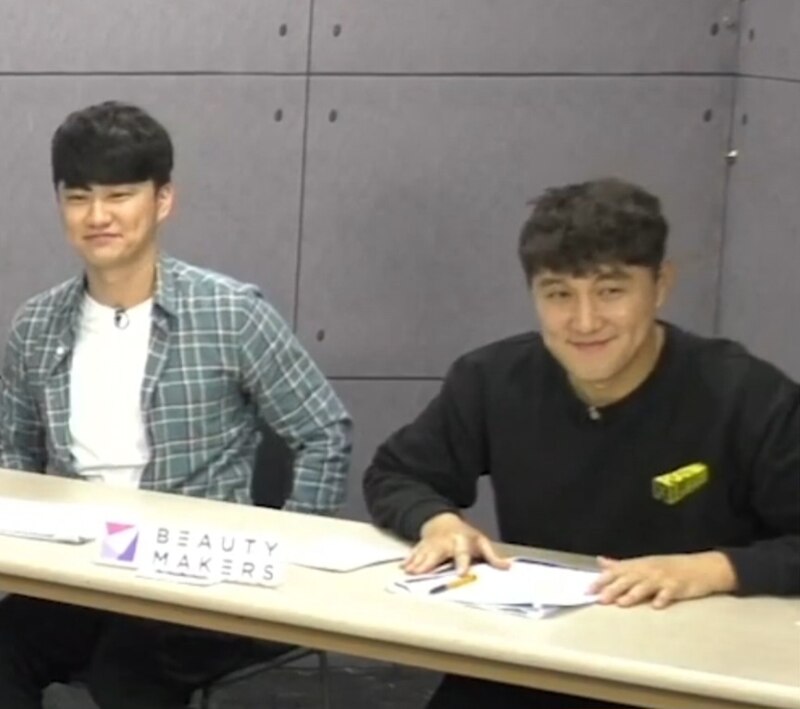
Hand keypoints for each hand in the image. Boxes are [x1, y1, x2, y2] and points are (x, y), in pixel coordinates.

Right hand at [403, 512, 509, 574]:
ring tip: (409, 571)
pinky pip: (414, 552)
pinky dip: (409, 559)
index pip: (462, 553)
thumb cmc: (465, 535)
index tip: (461, 574)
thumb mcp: (481, 542)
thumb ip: (492, 556)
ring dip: (416, 562)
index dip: (462, 563)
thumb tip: (508, 567)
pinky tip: (403, 567)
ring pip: (423, 553)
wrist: (443, 521)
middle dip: (429, 563)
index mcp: (461, 542)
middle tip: (420, 573)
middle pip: (437, 553)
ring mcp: (431, 543)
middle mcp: (444, 542)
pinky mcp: (422, 545)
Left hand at [590, 551, 737, 608]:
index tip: (587, 590)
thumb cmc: (668, 567)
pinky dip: (663, 598)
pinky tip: (657, 606)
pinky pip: (670, 593)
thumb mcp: (643, 563)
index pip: (615, 572)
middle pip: (628, 580)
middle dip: (613, 589)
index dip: (601, 581)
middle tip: (600, 599)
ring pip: (646, 586)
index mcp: (638, 565)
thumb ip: (621, 565)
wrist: (701, 567)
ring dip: (633, 594)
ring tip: (621, 603)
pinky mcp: (678, 586)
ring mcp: (663, 578)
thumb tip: (600, 561)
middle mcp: (648, 570)